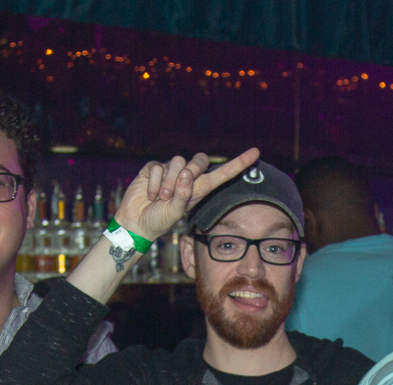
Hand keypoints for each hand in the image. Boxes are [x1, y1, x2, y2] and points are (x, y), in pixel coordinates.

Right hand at [113, 148, 261, 241]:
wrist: (137, 223)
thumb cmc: (160, 220)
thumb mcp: (176, 212)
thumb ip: (184, 195)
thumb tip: (186, 173)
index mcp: (199, 188)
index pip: (222, 173)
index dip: (239, 163)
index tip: (256, 153)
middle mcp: (187, 176)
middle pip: (200, 160)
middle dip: (191, 172)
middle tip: (176, 192)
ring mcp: (170, 171)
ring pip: (178, 162)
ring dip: (169, 183)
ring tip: (161, 198)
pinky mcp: (154, 169)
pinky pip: (158, 167)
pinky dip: (155, 183)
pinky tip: (150, 194)